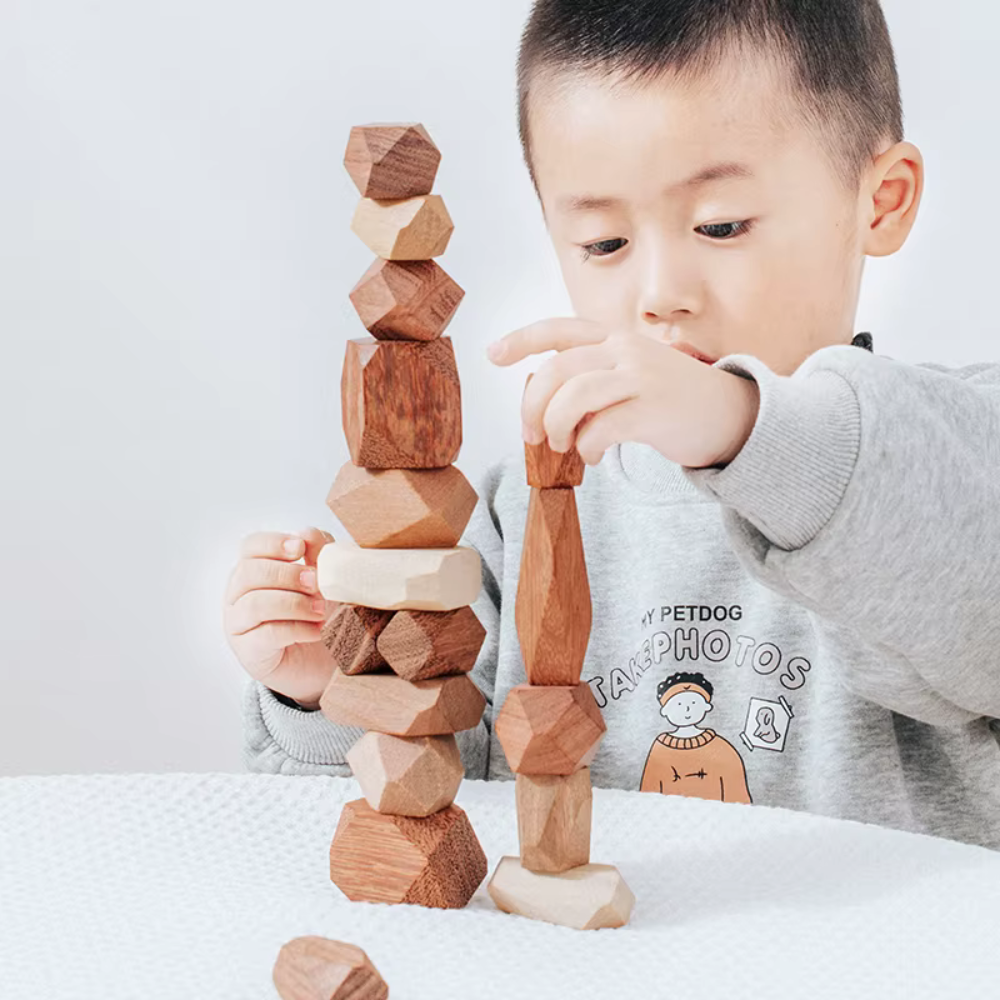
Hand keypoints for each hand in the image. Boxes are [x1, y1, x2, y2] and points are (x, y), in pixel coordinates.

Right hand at [223, 526, 336, 708]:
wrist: (323, 661)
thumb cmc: (318, 613)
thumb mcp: (324, 578)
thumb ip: (317, 553)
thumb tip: (305, 532)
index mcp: (254, 570)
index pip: (250, 547)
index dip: (273, 543)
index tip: (299, 547)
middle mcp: (239, 595)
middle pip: (248, 573)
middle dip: (286, 574)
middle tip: (315, 581)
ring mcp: (240, 625)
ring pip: (254, 604)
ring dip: (292, 603)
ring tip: (320, 609)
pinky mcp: (250, 653)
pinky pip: (266, 635)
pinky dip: (295, 629)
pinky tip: (316, 630)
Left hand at [487, 317, 758, 468]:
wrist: (731, 415)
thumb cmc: (670, 400)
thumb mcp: (629, 375)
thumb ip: (591, 380)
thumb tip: (543, 407)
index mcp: (615, 338)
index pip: (559, 330)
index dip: (522, 339)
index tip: (492, 354)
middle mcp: (626, 350)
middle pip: (558, 368)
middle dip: (533, 404)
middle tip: (531, 434)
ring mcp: (642, 377)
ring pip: (576, 395)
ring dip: (557, 426)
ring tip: (561, 446)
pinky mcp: (654, 410)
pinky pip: (603, 427)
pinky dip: (588, 446)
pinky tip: (594, 456)